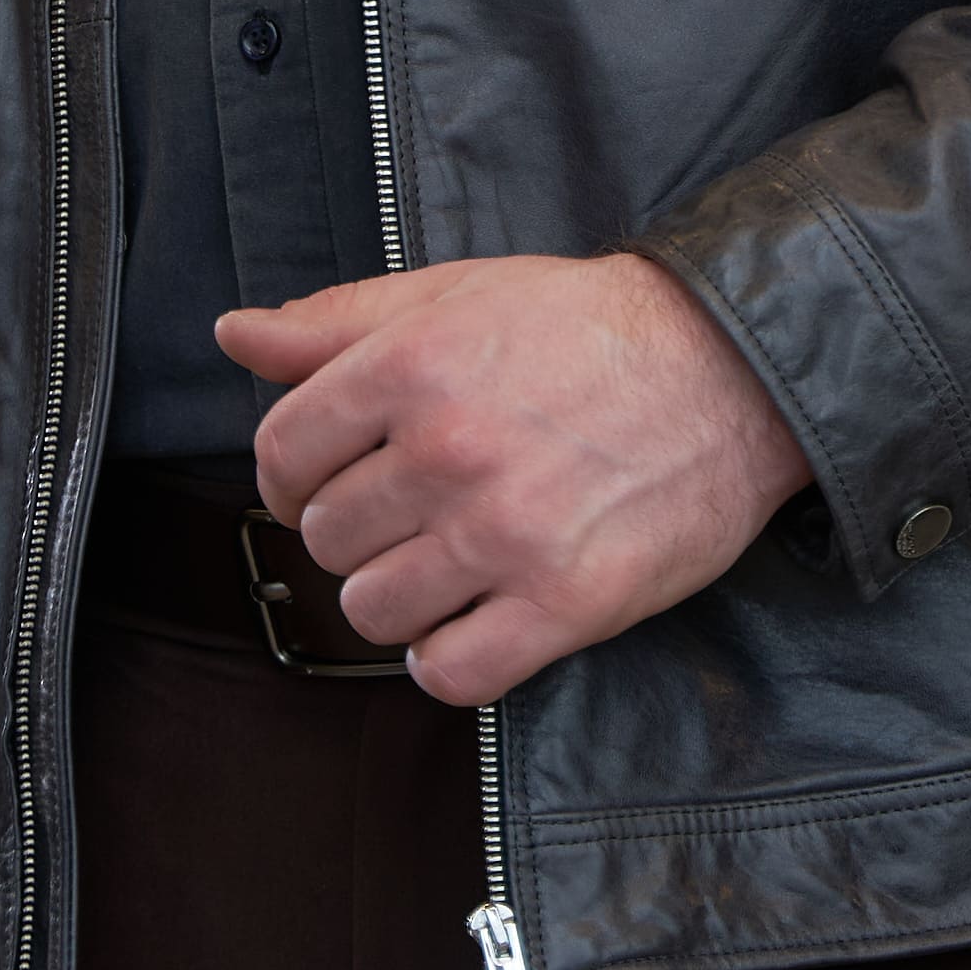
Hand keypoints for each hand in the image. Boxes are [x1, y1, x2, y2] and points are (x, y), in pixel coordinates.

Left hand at [221, 247, 810, 703]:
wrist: (734, 368)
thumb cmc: (589, 328)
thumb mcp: (456, 295)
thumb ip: (337, 323)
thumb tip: (235, 335)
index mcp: (412, 366)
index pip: (281, 455)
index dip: (291, 479)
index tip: (326, 485)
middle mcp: (449, 451)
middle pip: (326, 539)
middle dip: (359, 531)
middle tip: (412, 513)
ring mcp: (506, 534)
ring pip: (374, 611)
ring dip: (400, 597)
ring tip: (449, 565)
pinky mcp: (566, 604)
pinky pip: (450, 673)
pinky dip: (449, 658)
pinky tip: (477, 619)